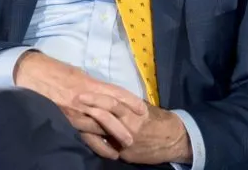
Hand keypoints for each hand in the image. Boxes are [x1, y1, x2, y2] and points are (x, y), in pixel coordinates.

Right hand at [13, 51, 148, 155]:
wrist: (35, 74)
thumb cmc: (59, 72)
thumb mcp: (80, 74)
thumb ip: (95, 86)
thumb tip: (108, 94)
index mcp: (90, 84)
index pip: (115, 93)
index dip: (130, 101)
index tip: (142, 110)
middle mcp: (84, 99)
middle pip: (109, 114)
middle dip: (124, 126)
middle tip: (136, 136)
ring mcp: (75, 112)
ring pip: (98, 128)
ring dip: (113, 138)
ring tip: (125, 146)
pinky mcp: (66, 121)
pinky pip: (84, 136)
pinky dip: (96, 145)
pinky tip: (106, 151)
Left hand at [76, 93, 191, 164]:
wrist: (173, 141)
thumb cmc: (157, 120)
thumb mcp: (144, 108)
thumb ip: (126, 103)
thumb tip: (108, 94)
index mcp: (134, 112)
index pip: (113, 103)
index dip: (97, 98)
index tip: (83, 92)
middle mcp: (129, 126)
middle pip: (106, 116)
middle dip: (90, 108)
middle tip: (75, 100)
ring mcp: (126, 142)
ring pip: (103, 132)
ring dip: (87, 125)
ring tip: (75, 118)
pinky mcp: (124, 154)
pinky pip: (106, 148)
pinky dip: (94, 142)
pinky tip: (84, 136)